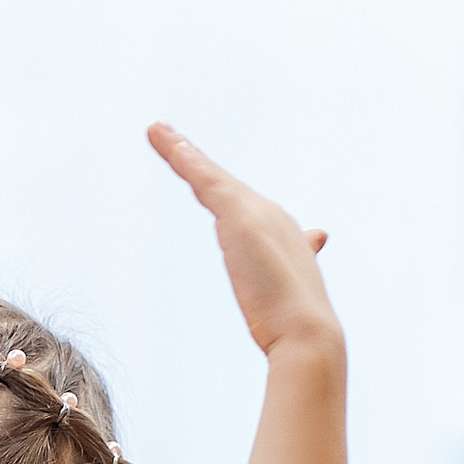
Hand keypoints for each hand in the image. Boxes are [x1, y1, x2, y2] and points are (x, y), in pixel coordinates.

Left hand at [148, 123, 339, 358]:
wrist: (306, 331)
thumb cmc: (293, 325)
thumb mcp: (280, 300)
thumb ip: (281, 286)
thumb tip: (306, 263)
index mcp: (282, 235)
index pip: (245, 208)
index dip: (226, 195)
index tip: (209, 182)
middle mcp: (272, 216)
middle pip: (225, 185)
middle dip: (198, 164)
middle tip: (173, 142)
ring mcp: (258, 213)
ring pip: (211, 177)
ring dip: (182, 151)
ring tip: (157, 132)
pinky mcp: (241, 216)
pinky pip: (206, 179)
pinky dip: (185, 158)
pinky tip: (166, 142)